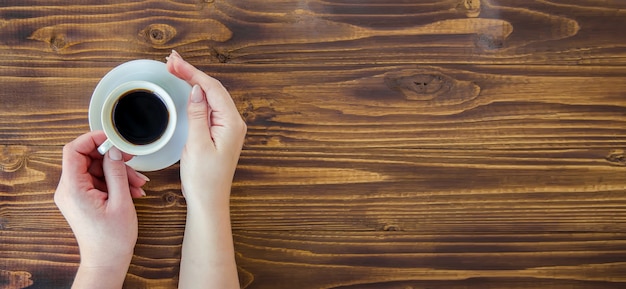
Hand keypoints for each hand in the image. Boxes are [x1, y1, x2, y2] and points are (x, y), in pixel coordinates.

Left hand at [54, 131, 147, 282]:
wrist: (107, 261)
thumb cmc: (112, 239)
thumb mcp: (121, 202)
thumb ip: (117, 173)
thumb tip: (114, 151)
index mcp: (73, 189)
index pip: (73, 151)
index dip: (92, 138)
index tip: (111, 137)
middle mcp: (68, 190)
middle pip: (87, 159)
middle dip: (112, 159)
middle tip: (132, 161)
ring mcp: (74, 195)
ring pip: (96, 170)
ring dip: (118, 172)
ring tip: (137, 184)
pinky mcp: (82, 199)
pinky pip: (97, 181)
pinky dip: (115, 182)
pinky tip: (131, 190)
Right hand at [166, 51, 244, 288]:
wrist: (209, 201)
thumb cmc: (204, 178)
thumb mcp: (197, 145)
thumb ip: (198, 115)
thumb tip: (196, 90)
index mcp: (232, 123)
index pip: (212, 89)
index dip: (192, 72)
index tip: (174, 62)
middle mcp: (234, 122)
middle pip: (212, 89)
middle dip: (192, 72)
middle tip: (171, 60)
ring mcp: (228, 127)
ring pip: (211, 96)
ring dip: (193, 81)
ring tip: (175, 68)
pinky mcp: (220, 132)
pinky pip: (209, 107)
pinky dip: (196, 95)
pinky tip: (186, 88)